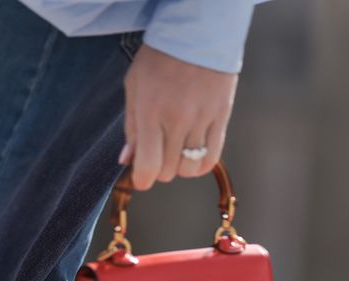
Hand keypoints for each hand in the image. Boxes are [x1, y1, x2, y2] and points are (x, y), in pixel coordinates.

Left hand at [118, 44, 238, 190]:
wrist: (198, 31)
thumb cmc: (160, 58)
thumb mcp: (135, 87)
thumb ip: (131, 127)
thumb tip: (126, 160)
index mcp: (151, 112)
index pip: (147, 166)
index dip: (142, 179)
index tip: (141, 177)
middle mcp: (177, 120)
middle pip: (168, 171)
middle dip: (159, 169)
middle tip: (157, 154)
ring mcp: (202, 119)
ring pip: (190, 168)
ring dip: (180, 167)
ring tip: (176, 151)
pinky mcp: (221, 117)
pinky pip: (213, 157)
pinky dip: (201, 165)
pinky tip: (194, 155)